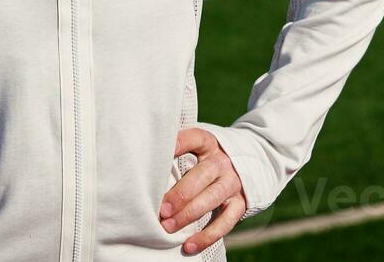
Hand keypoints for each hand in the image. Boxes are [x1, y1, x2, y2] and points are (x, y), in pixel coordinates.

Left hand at [159, 127, 246, 254]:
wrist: (241, 168)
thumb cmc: (204, 161)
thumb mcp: (195, 150)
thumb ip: (176, 155)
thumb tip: (143, 167)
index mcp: (209, 144)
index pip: (195, 138)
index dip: (180, 143)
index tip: (163, 151)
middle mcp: (222, 162)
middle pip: (202, 175)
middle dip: (181, 193)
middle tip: (161, 209)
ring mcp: (232, 183)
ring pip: (212, 198)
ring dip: (189, 214)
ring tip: (168, 227)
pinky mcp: (240, 204)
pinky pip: (225, 223)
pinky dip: (207, 236)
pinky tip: (189, 245)